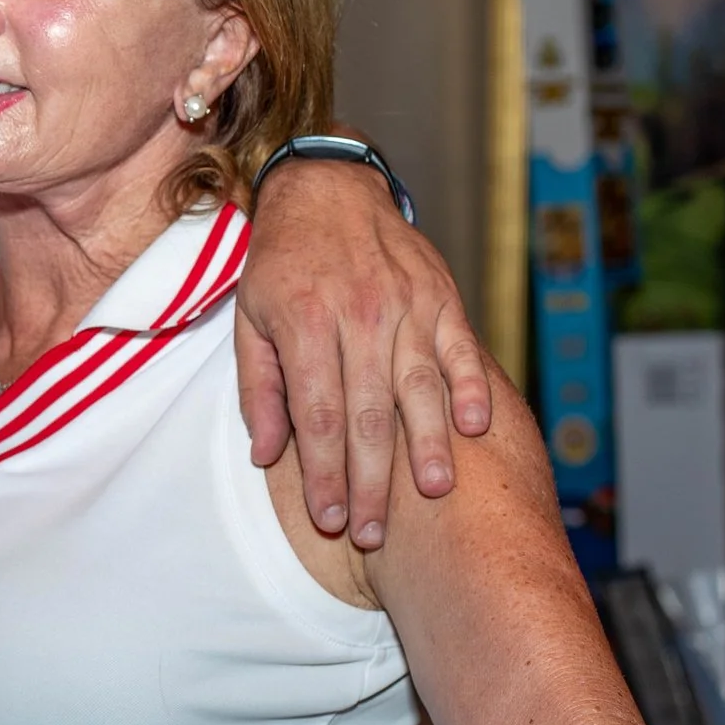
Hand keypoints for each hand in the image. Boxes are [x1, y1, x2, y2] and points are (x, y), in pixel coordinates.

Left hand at [235, 159, 490, 548]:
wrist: (327, 190)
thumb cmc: (282, 264)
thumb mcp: (250, 319)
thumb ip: (260, 389)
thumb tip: (266, 455)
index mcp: (304, 325)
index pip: (316, 417)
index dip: (323, 475)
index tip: (331, 521)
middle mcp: (358, 317)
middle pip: (367, 415)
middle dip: (371, 481)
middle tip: (374, 534)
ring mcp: (405, 306)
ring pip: (419, 388)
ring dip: (426, 446)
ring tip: (431, 494)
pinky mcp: (440, 296)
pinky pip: (460, 349)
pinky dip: (471, 388)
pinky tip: (475, 429)